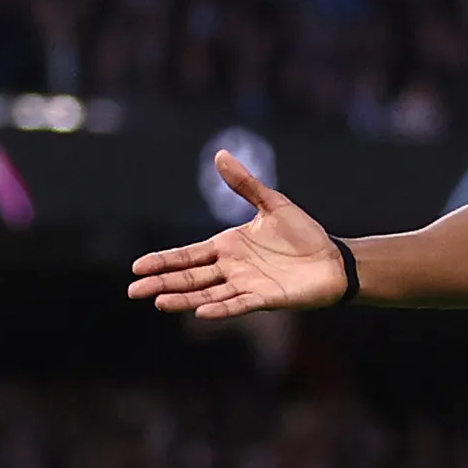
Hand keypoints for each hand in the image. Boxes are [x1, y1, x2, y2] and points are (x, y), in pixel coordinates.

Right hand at [127, 153, 349, 318]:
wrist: (334, 260)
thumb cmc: (304, 235)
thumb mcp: (272, 204)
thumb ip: (245, 184)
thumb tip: (220, 155)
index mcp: (227, 247)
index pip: (187, 256)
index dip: (163, 261)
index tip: (137, 267)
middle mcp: (231, 269)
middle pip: (189, 278)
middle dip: (162, 283)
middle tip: (133, 291)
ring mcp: (246, 285)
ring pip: (207, 294)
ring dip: (184, 298)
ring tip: (158, 302)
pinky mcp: (266, 299)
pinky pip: (238, 305)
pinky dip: (220, 309)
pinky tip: (201, 312)